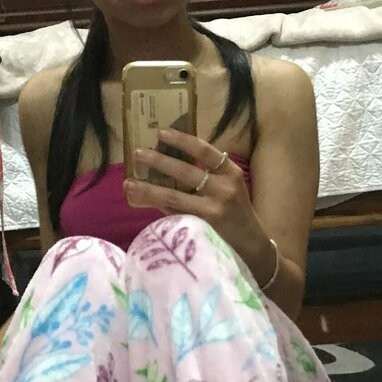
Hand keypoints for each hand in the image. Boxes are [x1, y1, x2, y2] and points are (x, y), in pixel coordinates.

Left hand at [124, 128, 266, 263]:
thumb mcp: (230, 189)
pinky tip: (140, 202)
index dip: (182, 140)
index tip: (162, 132)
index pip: (205, 151)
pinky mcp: (203, 227)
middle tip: (137, 153)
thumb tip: (171, 161)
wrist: (252, 248)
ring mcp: (213, 209)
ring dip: (148, 188)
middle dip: (158, 161)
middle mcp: (224, 188)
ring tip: (129, 182)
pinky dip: (157, 207)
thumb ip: (210, 175)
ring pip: (174, 195)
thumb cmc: (236, 215)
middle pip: (185, 171)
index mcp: (231, 173)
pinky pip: (174, 214)